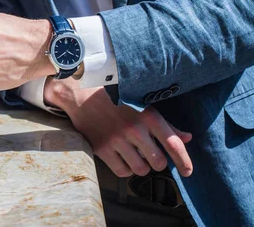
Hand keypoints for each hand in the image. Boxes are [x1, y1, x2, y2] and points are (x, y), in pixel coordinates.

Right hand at [45, 79, 193, 177]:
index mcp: (147, 115)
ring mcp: (116, 140)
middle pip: (158, 162)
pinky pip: (122, 172)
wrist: (80, 94)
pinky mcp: (101, 148)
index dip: (184, 161)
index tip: (188, 172)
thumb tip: (188, 138)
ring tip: (134, 155)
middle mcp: (134, 129)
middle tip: (150, 154)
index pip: (173, 144)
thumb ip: (165, 123)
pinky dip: (125, 169)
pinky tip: (122, 158)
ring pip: (141, 169)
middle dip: (157, 161)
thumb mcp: (142, 104)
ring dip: (141, 166)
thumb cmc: (114, 97)